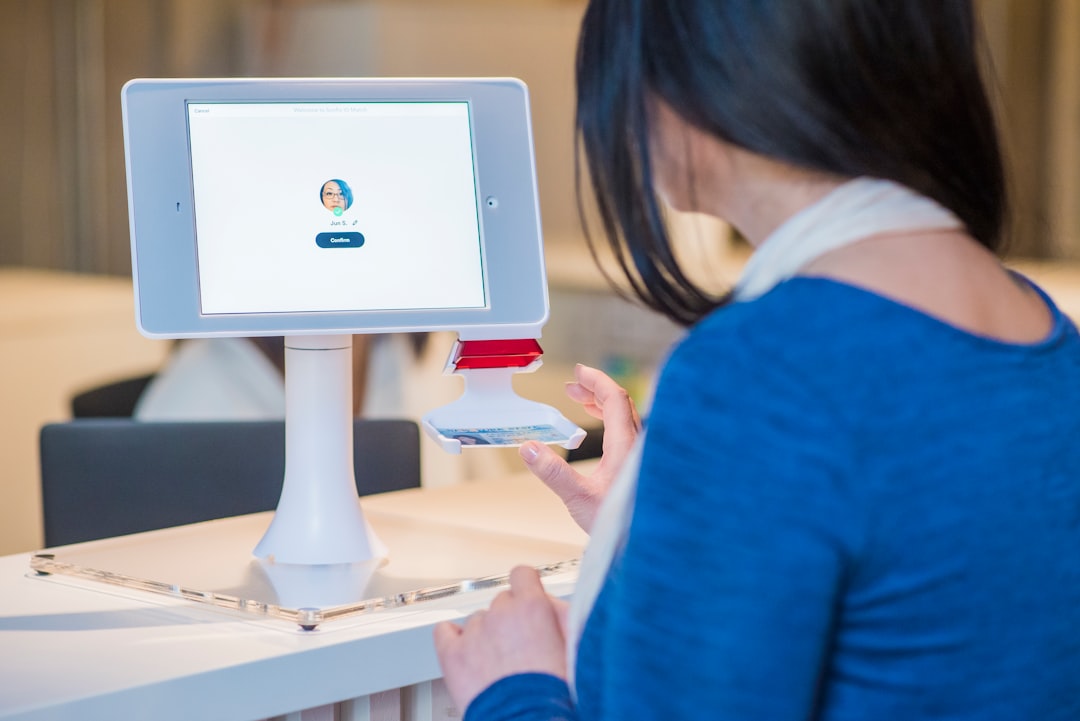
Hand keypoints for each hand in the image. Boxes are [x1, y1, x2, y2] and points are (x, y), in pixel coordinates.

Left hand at [434, 566, 569, 712]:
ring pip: (477, 620)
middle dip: (510, 619)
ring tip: (498, 662)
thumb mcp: (576, 647)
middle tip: (520, 645)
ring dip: (486, 634)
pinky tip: (466, 651)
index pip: (522, 575)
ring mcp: (474, 634)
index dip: (526, 587)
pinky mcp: (453, 655)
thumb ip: (564, 617)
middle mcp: (501, 615)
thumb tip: (551, 604)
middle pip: (501, 601)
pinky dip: (453, 638)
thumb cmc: (556, 696)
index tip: (527, 598)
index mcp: (532, 608)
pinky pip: (445, 631)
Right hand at [520, 364, 640, 531]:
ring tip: (579, 401)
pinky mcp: (638, 467)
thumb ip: (552, 472)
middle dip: (594, 391)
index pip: (614, 398)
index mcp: (626, 445)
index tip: (579, 371)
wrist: (644, 545)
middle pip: (620, 405)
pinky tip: (597, 432)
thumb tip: (529, 448)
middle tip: (572, 386)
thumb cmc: (619, 524)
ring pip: (624, 418)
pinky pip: (626, 432)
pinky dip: (609, 422)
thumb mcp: (578, 497)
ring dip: (601, 405)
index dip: (596, 380)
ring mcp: (640, 456)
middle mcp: (637, 446)